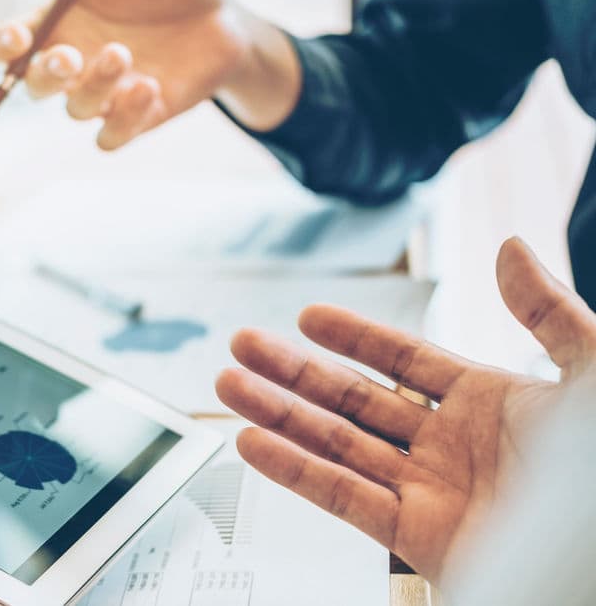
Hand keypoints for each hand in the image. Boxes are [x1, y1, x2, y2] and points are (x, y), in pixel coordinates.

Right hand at [0, 0, 299, 149]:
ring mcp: (105, 93)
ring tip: (123, 54)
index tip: (19, 38)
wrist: (226, 13)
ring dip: (93, 86)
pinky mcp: (137, 118)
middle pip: (35, 85)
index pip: (9, 44)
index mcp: (60, 22)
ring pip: (76, 110)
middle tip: (69, 58)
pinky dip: (123, 120)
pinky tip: (149, 86)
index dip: (2, 46)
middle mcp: (76, 63)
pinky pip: (110, 137)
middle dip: (45, 75)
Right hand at [216, 237, 595, 584]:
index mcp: (490, 404)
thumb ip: (547, 313)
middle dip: (293, 372)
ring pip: (336, 446)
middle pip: (353, 401)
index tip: (308, 316)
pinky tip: (255, 444)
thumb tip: (509, 248)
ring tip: (229, 387)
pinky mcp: (419, 539)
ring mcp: (431, 492)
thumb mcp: (595, 371)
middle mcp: (451, 448)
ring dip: (279, 416)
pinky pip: (344, 499)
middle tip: (244, 345)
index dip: (354, 337)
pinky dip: (295, 472)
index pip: (404, 362)